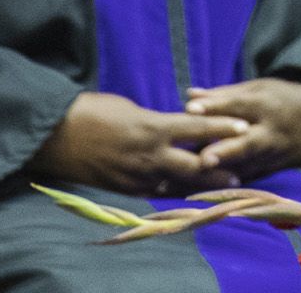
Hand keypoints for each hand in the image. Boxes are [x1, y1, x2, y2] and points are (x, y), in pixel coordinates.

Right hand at [32, 91, 243, 195]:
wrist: (56, 136)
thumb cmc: (92, 112)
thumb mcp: (131, 109)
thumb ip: (156, 121)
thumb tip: (172, 125)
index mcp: (154, 128)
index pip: (197, 127)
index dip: (222, 127)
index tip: (244, 126)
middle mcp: (150, 155)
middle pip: (195, 165)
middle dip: (218, 169)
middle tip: (239, 172)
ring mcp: (137, 176)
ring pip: (176, 183)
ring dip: (196, 185)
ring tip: (217, 188)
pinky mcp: (125, 189)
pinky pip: (154, 192)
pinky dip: (170, 190)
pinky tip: (182, 191)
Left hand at [180, 78, 300, 179]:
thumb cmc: (280, 99)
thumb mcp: (258, 89)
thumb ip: (224, 95)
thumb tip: (190, 95)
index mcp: (266, 104)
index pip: (238, 105)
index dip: (216, 107)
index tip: (191, 109)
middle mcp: (270, 132)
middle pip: (247, 143)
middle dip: (226, 151)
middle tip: (204, 158)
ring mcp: (271, 155)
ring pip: (245, 166)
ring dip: (221, 174)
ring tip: (196, 178)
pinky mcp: (269, 171)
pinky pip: (246, 179)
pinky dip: (226, 184)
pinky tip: (201, 190)